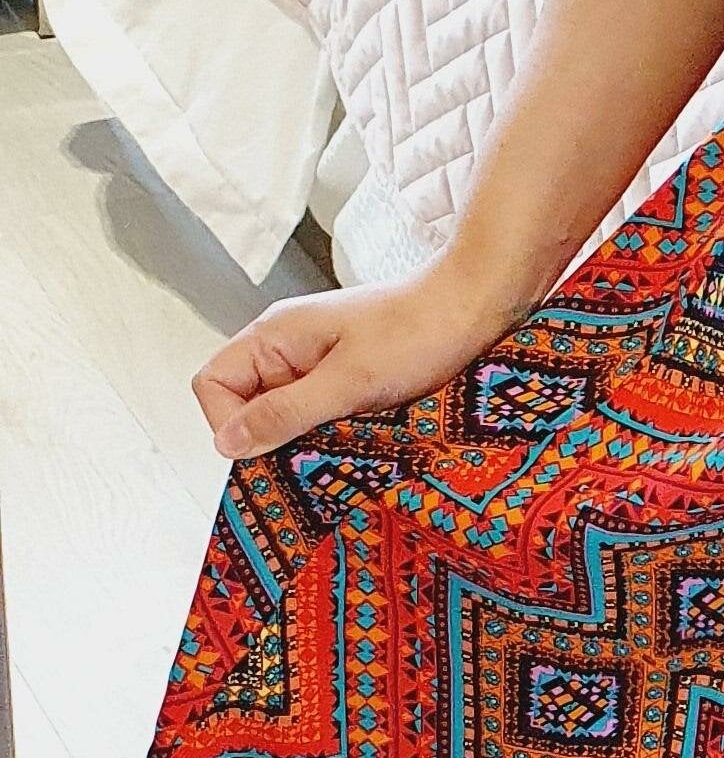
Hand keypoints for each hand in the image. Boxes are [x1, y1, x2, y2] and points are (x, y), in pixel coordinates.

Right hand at [193, 258, 524, 465]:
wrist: (477, 304)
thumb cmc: (420, 330)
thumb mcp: (348, 381)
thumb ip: (285, 411)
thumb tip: (228, 442)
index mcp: (274, 335)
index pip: (213, 384)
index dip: (228, 422)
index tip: (265, 449)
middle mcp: (287, 345)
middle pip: (244, 402)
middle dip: (269, 435)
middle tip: (308, 453)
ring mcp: (316, 360)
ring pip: (283, 411)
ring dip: (304, 435)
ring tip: (341, 441)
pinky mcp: (346, 374)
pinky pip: (317, 410)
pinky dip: (330, 428)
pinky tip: (359, 433)